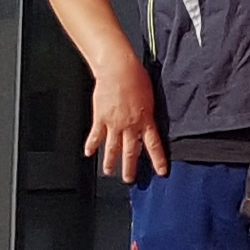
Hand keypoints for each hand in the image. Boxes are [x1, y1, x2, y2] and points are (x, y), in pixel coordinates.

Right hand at [83, 58, 167, 184]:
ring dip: (110, 162)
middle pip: (131, 152)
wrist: (118, 69)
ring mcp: (114, 123)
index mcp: (145, 120)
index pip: (154, 145)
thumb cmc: (136, 77)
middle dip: (130, 168)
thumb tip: (149, 123)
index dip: (158, 160)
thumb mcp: (150, 97)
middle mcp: (130, 125)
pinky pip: (95, 136)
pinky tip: (88, 154)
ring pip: (112, 148)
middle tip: (129, 180)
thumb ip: (149, 114)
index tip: (161, 172)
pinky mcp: (100, 118)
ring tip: (109, 172)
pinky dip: (91, 145)